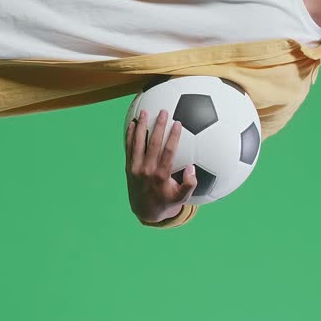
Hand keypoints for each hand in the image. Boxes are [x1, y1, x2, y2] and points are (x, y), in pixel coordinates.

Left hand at [125, 108, 196, 222]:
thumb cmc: (166, 201)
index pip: (168, 152)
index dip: (173, 137)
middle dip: (158, 126)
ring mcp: (136, 168)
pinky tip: (132, 123)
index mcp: (161, 176)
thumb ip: (190, 184)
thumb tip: (192, 168)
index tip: (178, 123)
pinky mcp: (128, 166)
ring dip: (141, 126)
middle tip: (163, 111)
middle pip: (152, 144)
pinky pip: (128, 148)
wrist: (144, 209)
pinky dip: (129, 135)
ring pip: (137, 143)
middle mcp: (147, 170)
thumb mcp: (181, 198)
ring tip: (145, 112)